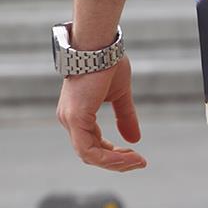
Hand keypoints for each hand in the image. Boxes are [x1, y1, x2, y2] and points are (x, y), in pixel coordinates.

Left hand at [56, 55, 147, 170]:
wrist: (99, 44)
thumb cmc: (106, 62)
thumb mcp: (120, 95)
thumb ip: (125, 117)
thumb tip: (135, 140)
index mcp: (77, 114)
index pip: (92, 144)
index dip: (113, 153)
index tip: (134, 154)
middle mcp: (69, 119)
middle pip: (90, 153)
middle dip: (116, 161)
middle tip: (138, 161)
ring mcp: (70, 120)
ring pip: (90, 155)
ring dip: (115, 162)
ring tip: (137, 161)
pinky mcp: (75, 119)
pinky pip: (90, 150)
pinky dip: (110, 157)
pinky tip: (129, 155)